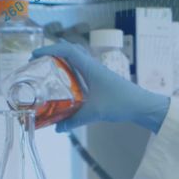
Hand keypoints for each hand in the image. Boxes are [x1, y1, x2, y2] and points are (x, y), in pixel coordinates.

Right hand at [33, 42, 170, 132]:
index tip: (35, 55)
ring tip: (48, 71)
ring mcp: (98, 72)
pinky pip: (82, 70)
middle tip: (39, 62)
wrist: (142, 105)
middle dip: (53, 53)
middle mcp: (93, 65)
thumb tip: (57, 128)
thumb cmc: (121, 103)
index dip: (49, 50)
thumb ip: (74, 120)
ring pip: (77, 60)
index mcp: (90, 67)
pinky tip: (66, 85)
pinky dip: (71, 72)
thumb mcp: (95, 113)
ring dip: (62, 61)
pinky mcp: (101, 80)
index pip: (67, 50)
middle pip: (70, 51)